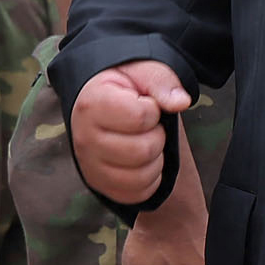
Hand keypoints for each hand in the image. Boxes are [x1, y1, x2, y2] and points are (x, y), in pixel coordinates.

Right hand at [73, 62, 191, 204]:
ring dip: (155, 158)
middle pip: (144, 150)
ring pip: (142, 175)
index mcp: (92, 104)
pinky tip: (142, 160)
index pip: (141, 117)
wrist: (104, 103)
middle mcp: (84, 138)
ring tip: (144, 141)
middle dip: (157, 135)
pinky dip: (149, 179)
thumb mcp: (143, 70)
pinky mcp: (99, 185)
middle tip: (147, 126)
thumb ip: (162, 82)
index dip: (153, 110)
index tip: (144, 104)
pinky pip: (137, 194)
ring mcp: (89, 165)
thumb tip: (181, 102)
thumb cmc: (126, 87)